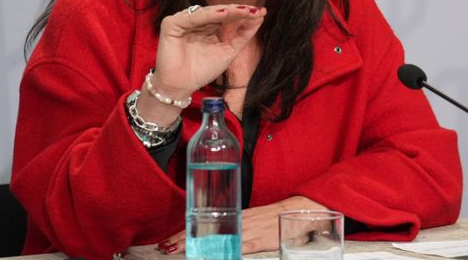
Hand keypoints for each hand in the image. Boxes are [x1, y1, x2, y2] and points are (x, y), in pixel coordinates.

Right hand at [135, 5, 264, 126]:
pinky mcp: (172, 23)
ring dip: (227, 10)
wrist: (182, 86)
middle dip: (239, 11)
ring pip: (209, 12)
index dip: (245, 14)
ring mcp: (184, 21)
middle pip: (221, 11)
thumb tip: (260, 16)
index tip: (262, 12)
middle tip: (255, 10)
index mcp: (210, 26)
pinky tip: (224, 13)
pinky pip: (193, 17)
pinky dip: (209, 15)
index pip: (229, 16)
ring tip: (244, 10)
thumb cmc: (203, 70)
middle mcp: (198, 21)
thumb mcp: (229, 51)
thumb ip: (243, 34)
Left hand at [155, 196, 326, 254]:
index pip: (205, 223)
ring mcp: (247, 231)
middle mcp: (239, 221)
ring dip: (197, 247)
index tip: (170, 240)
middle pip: (206, 231)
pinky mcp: (257, 241)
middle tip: (167, 248)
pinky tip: (211, 257)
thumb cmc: (276, 217)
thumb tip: (219, 238)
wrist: (300, 212)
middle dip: (185, 239)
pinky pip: (236, 249)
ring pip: (216, 240)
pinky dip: (222, 254)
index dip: (186, 232)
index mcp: (237, 214)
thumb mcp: (253, 219)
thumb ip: (238, 227)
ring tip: (179, 252)